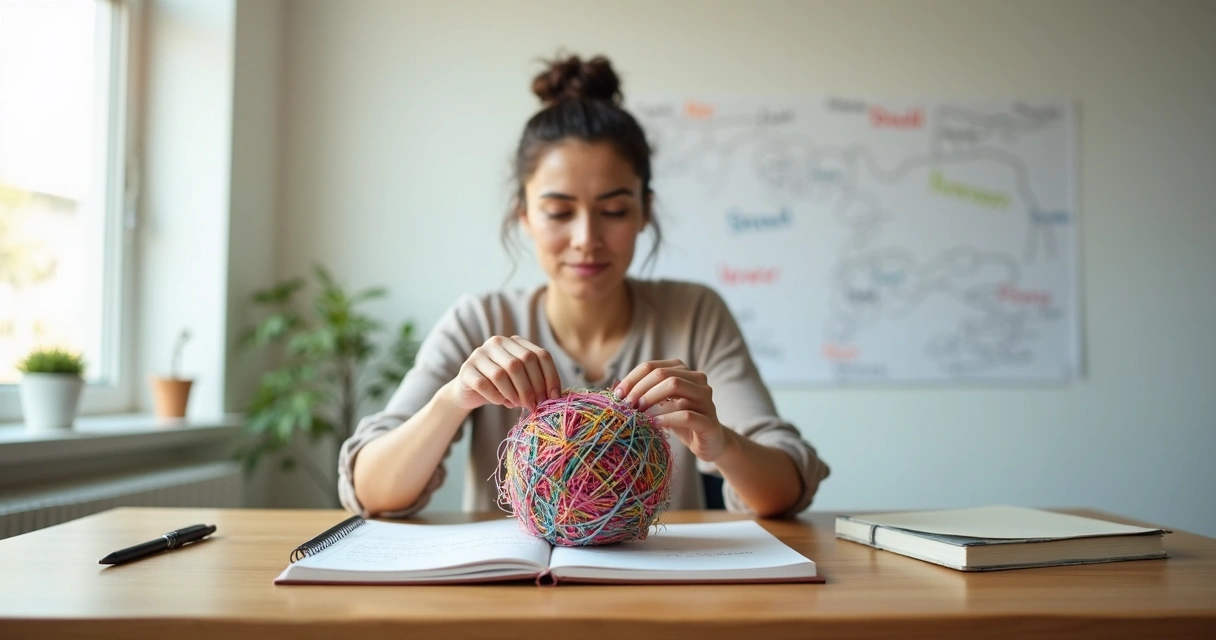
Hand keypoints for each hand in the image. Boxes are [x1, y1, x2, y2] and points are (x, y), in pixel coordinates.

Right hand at [447, 336, 560, 411]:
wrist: (469, 391)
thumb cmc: (501, 387)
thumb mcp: (521, 381)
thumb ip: (536, 381)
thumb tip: (554, 396)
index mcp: (514, 342)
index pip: (540, 355)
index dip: (550, 376)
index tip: (554, 397)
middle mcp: (496, 342)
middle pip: (522, 363)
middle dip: (532, 388)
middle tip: (535, 406)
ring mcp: (479, 354)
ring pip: (502, 373)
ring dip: (514, 394)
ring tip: (518, 405)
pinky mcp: (466, 370)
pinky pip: (484, 384)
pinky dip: (496, 397)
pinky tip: (500, 402)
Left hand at [614, 359, 732, 461]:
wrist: (709, 443)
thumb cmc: (680, 421)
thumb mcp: (662, 404)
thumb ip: (646, 394)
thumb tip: (617, 392)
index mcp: (684, 371)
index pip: (652, 366)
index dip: (632, 379)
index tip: (618, 394)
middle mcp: (698, 380)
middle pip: (663, 374)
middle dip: (639, 388)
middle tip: (626, 405)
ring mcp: (706, 399)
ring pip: (675, 386)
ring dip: (651, 398)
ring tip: (638, 412)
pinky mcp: (710, 421)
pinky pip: (686, 414)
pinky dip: (666, 418)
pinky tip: (654, 424)